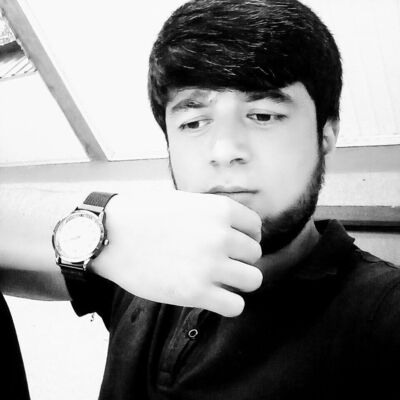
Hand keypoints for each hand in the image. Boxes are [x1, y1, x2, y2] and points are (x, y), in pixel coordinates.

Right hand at [92, 189, 261, 316]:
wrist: (110, 235)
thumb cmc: (144, 215)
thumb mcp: (184, 202)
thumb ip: (213, 215)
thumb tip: (235, 232)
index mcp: (219, 209)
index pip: (256, 227)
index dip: (247, 237)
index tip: (234, 245)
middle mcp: (220, 235)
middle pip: (254, 255)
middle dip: (241, 259)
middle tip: (221, 263)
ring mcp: (210, 265)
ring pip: (253, 280)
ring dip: (239, 282)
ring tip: (220, 281)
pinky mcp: (196, 293)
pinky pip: (235, 306)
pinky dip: (228, 304)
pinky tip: (212, 297)